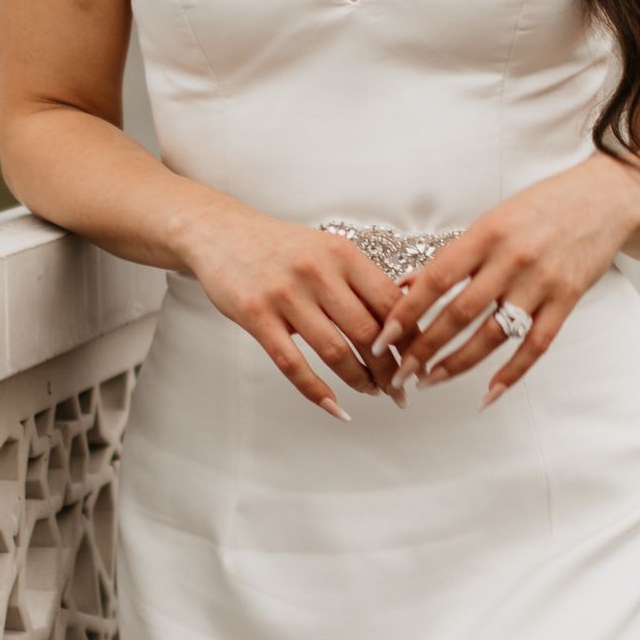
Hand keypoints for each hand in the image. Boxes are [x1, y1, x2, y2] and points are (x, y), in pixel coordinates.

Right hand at [181, 203, 404, 419]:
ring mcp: (286, 295)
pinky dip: (317, 391)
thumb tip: (403, 319)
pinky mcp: (257, 316)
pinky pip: (292, 364)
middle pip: (368, 332)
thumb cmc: (281, 247)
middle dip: (390, 368)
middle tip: (400, 388)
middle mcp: (318, 272)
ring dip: (360, 380)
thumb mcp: (327, 250)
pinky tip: (334, 406)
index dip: (410, 337)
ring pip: (335, 351)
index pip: (390, 303)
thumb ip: (360, 280)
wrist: (221, 233)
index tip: (418, 359)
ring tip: (372, 392)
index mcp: (342, 254)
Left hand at [368, 154, 639, 405]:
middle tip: (399, 371)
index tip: (383, 336)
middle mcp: (513, 258)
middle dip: (424, 347)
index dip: (407, 311)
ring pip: (492, 335)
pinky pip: (535, 346)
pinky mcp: (567, 300)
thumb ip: (454, 255)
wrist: (607, 198)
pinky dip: (511, 374)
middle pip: (459, 313)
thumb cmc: (543, 206)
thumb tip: (406, 286)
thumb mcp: (493, 219)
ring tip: (429, 381)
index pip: (436, 279)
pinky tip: (487, 394)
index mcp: (487, 233)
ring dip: (456, 364)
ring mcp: (542, 282)